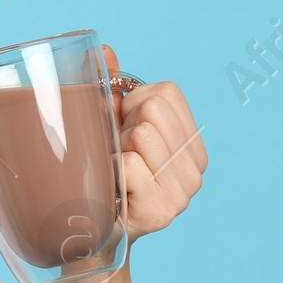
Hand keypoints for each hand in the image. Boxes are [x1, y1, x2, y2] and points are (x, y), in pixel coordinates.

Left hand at [104, 45, 205, 239]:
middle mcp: (196, 168)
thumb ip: (110, 86)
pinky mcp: (163, 211)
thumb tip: (102, 48)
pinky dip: (111, 171)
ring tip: (114, 172)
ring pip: (141, 135)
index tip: (123, 130)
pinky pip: (130, 166)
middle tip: (117, 155)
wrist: (86, 233)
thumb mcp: (107, 125)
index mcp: (191, 143)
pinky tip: (112, 189)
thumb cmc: (99, 173)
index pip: (166, 93)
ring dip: (115, 149)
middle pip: (152, 110)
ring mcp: (183, 192)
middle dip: (123, 127)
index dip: (133, 105)